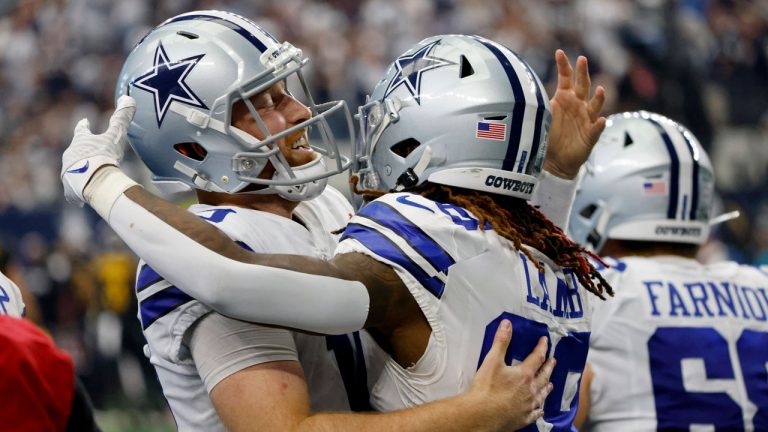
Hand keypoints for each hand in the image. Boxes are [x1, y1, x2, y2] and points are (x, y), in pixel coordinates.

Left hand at [61, 95, 135, 204]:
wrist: (93, 181)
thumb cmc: (104, 156)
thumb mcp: (115, 136)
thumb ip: (121, 119)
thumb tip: (128, 98)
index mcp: (81, 141)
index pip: (81, 130)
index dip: (83, 126)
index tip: (83, 121)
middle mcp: (70, 155)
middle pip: (75, 151)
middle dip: (81, 151)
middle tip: (87, 153)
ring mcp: (68, 173)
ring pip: (73, 170)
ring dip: (80, 172)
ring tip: (86, 177)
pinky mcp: (69, 189)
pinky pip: (73, 191)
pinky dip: (77, 192)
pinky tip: (81, 199)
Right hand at [471, 319, 554, 429]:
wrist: (481, 415)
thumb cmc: (486, 388)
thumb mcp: (492, 361)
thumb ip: (501, 342)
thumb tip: (507, 324)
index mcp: (524, 375)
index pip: (537, 357)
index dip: (542, 348)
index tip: (545, 341)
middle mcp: (530, 390)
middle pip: (544, 376)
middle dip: (548, 367)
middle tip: (553, 361)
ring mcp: (528, 406)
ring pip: (542, 395)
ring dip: (546, 387)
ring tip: (550, 384)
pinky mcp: (523, 419)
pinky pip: (536, 413)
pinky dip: (540, 409)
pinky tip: (541, 409)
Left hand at [545, 50, 605, 178]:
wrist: (556, 160)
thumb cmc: (550, 135)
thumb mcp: (541, 116)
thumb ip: (537, 103)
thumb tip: (521, 90)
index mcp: (565, 98)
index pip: (566, 78)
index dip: (564, 65)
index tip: (559, 52)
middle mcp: (578, 105)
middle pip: (582, 85)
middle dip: (583, 73)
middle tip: (582, 59)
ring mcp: (586, 119)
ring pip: (594, 105)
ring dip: (598, 98)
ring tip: (599, 90)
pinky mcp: (591, 135)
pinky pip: (596, 129)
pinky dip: (599, 125)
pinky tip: (601, 121)